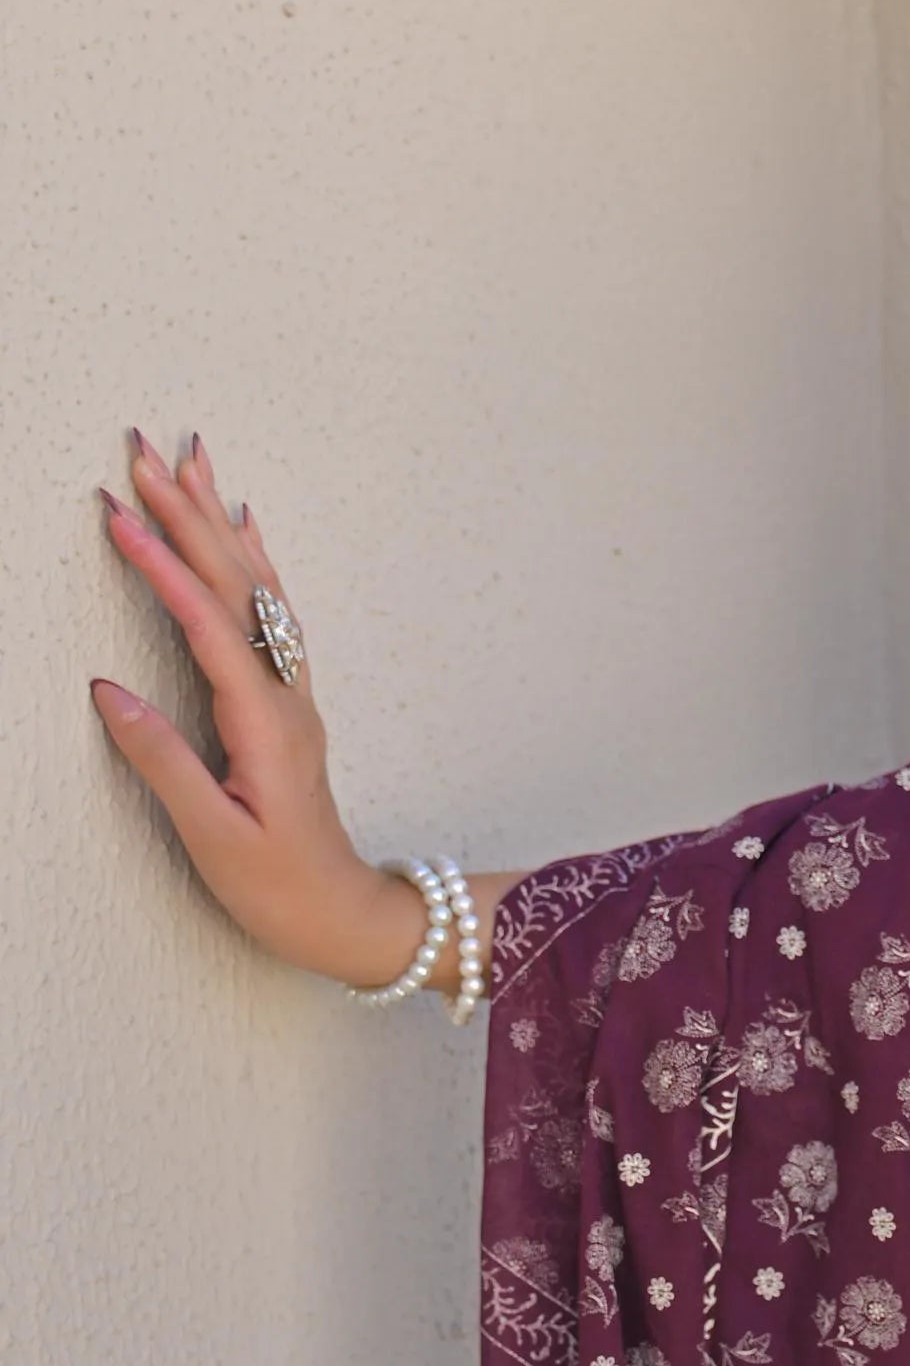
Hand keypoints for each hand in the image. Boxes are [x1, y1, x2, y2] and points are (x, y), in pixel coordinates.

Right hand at [90, 430, 499, 988]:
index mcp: (263, 721)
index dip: (160, 564)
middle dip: (185, 514)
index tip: (118, 512)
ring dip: (216, 521)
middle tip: (142, 449)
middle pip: (233, 584)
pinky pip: (271, 609)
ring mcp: (291, 693)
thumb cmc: (280, 888)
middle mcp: (285, 693)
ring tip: (188, 461)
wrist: (346, 916)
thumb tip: (107, 692)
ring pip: (254, 586)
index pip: (206, 622)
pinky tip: (243, 526)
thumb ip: (162, 762)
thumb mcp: (214, 837)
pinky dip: (250, 559)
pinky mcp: (288, 701)